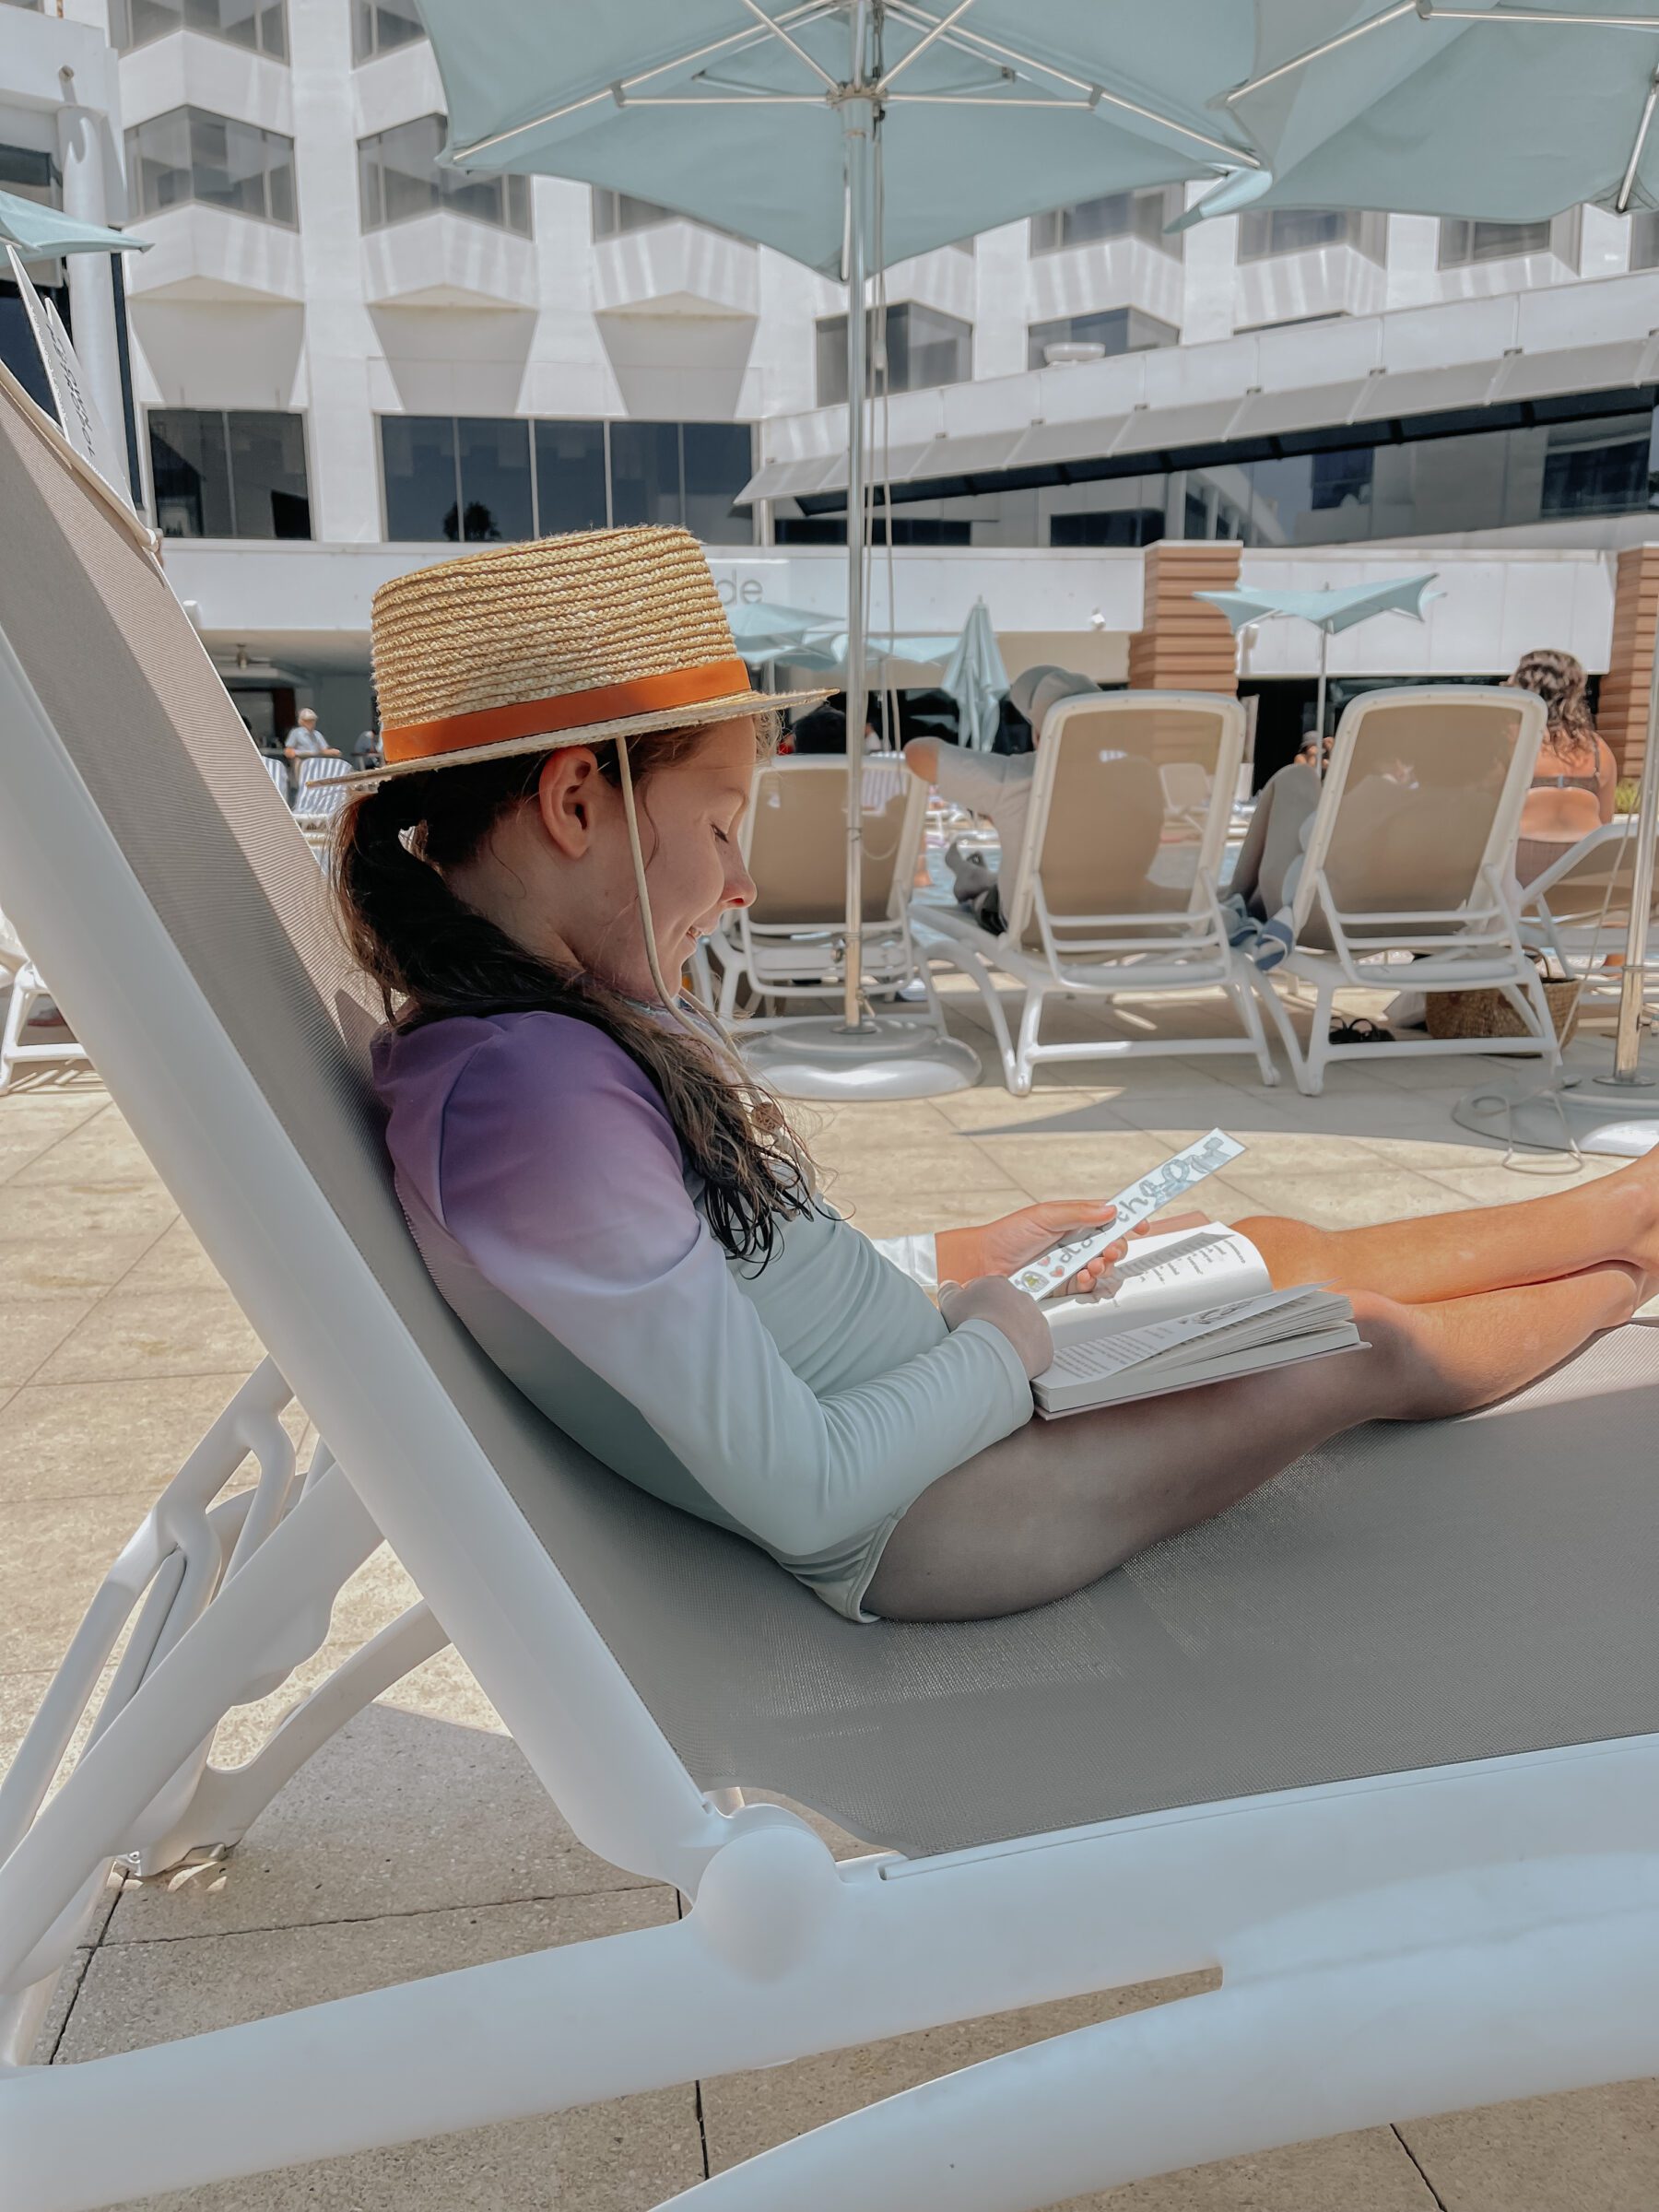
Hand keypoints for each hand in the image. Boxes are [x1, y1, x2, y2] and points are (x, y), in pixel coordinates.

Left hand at [936, 1199, 1143, 1298]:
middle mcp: (1074, 1244)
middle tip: (1112, 1249)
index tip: (1142, 1223)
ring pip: (1102, 1268)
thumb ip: (1078, 1213)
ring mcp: (1070, 1266)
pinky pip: (1087, 1288)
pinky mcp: (1063, 1287)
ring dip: (1105, 1266)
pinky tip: (1084, 1277)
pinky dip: (1090, 1283)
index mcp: (1072, 1221)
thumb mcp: (1045, 1215)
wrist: (982, 1265)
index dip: (1127, 1220)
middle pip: (1110, 1245)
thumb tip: (1110, 1208)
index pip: (1107, 1218)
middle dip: (1117, 1247)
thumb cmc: (1007, 1235)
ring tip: (1094, 1264)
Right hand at [938, 1276, 1052, 1381]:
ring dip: (1010, 1336)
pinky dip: (1021, 1354)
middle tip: (979, 1336)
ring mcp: (1037, 1321)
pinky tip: (1007, 1362)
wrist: (995, 1352)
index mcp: (998, 1284)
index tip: (964, 1319)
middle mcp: (1022, 1298)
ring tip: (993, 1351)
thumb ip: (949, 1290)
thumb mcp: (949, 1302)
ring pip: (1021, 1327)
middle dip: (993, 1319)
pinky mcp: (1045, 1344)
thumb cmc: (971, 1324)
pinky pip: (1032, 1348)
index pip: (983, 1290)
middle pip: (1005, 1307)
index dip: (971, 1305)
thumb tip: (949, 1286)